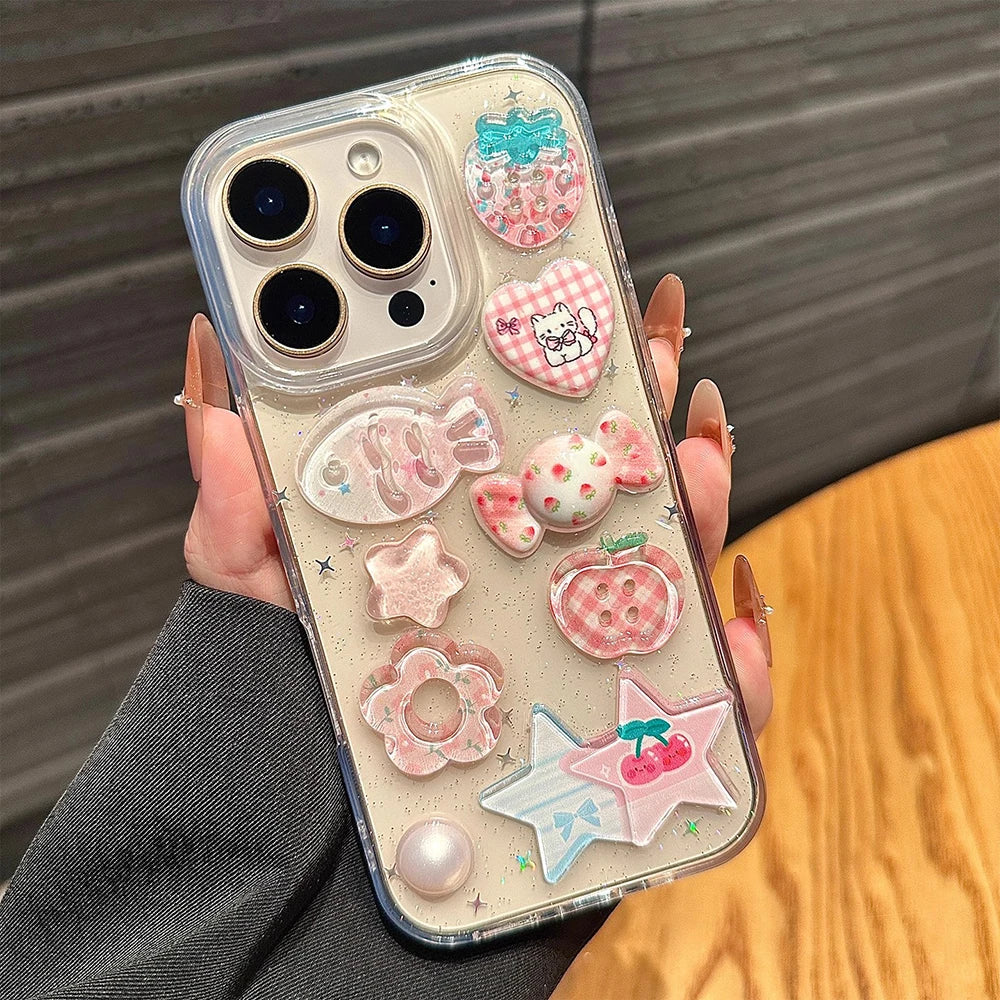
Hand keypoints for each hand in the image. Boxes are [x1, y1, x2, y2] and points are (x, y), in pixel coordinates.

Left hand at [182, 280, 771, 732]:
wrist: (314, 816)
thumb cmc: (293, 685)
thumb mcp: (252, 576)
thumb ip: (237, 490)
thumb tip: (210, 375)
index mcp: (466, 518)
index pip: (528, 423)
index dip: (558, 352)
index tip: (572, 286)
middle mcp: (537, 566)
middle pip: (617, 474)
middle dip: (647, 402)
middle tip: (657, 339)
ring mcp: (586, 639)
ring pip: (675, 564)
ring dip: (700, 503)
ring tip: (696, 456)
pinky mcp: (623, 728)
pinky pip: (705, 699)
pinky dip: (733, 663)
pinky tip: (729, 630)